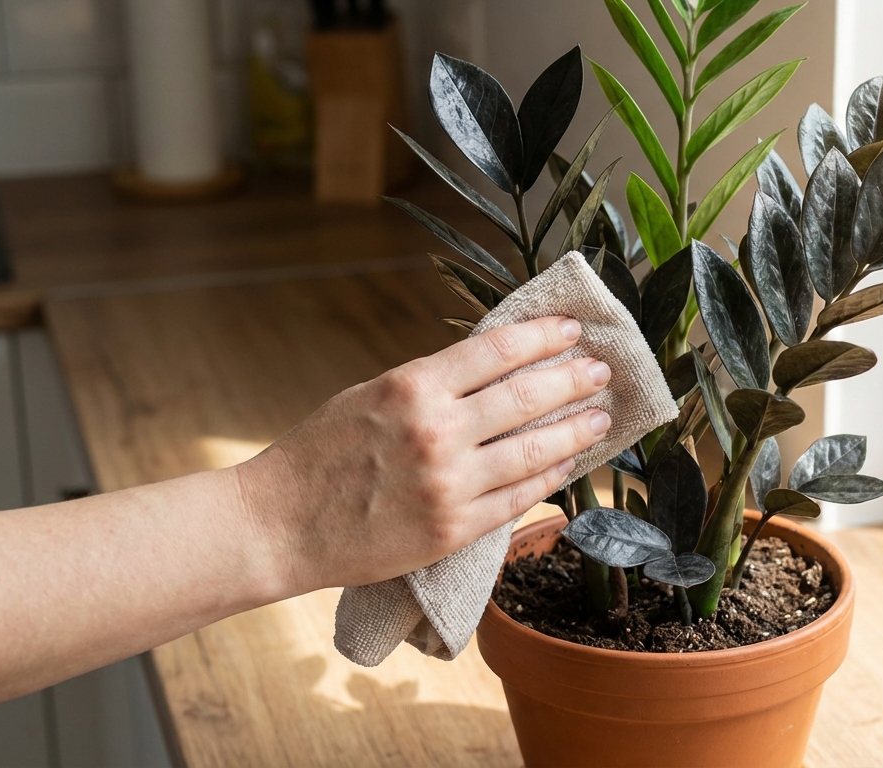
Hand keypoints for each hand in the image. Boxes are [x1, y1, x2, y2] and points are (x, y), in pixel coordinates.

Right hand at [237, 316, 610, 592]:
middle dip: (574, 378)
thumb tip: (496, 368)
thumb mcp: (371, 395)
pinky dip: (550, 478)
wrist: (280, 525)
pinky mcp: (453, 529)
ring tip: (600, 417)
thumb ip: (432, 384)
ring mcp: (449, 484)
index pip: (498, 350)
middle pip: (527, 396)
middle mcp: (437, 432)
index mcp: (412, 386)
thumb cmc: (321, 454)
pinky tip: (570, 465)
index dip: (543, 336)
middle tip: (603, 371)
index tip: (572, 329)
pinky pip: (518, 499)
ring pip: (534, 450)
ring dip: (576, 430)